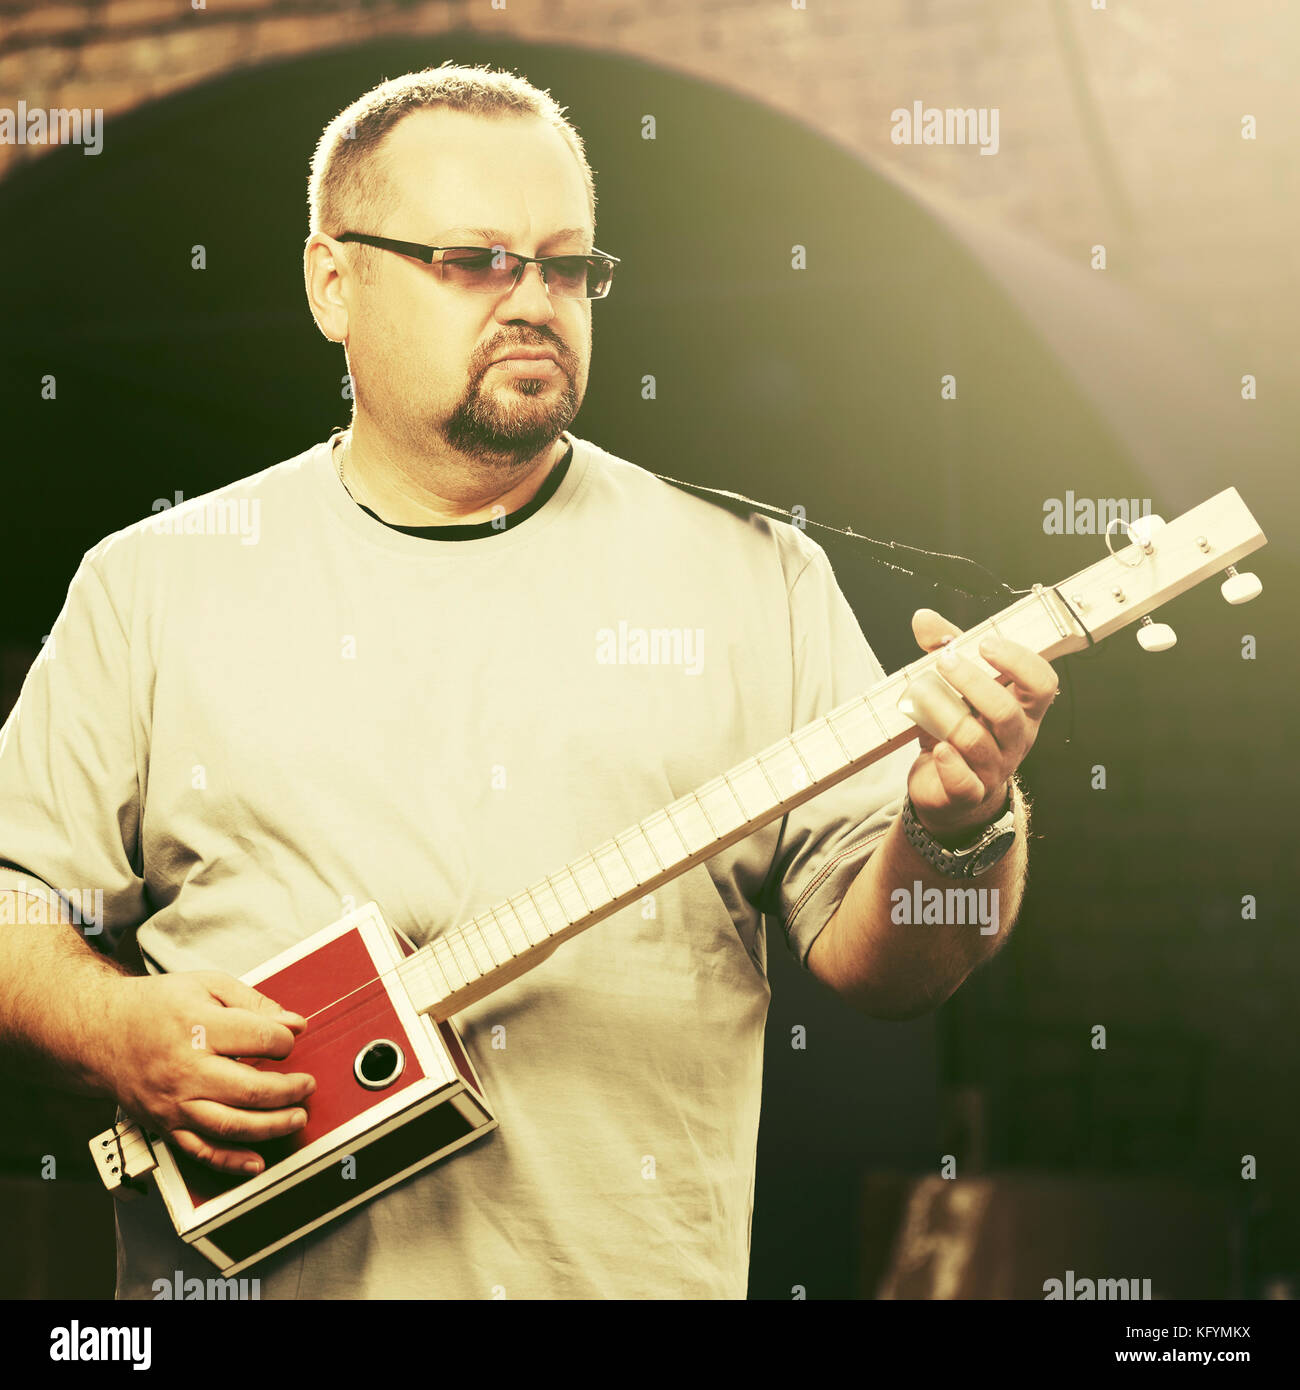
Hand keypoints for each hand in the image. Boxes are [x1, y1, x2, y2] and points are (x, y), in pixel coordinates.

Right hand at [100, 972, 315, 1174]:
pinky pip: (200, 1152)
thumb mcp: (206, 984)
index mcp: (197, 1026)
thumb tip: (293, 1023)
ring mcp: (174, 1102)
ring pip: (230, 1125)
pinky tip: (257, 1162)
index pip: (259, 1038)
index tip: (291, 1038)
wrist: (101, 1033)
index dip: (285, 1040)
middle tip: (307, 1085)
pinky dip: (231, 1162)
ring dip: (272, 1126)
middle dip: (290, 1089)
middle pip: (250, 1088)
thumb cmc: (155, 1006)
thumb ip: (253, 1002)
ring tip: (297, 1117)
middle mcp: (184, 1069)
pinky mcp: (165, 1125)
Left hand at [906, 608, 1057, 843]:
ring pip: (975, 741)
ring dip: (944, 713)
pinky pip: (964, 782)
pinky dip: (950, 764)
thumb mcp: (955, 685)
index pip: (1042, 683)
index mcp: (1022, 709)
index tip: (986, 643)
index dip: (1019, 661)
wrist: (947, 787)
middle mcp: (1015, 739)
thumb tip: (923, 617)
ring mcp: (993, 768)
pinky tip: (937, 748)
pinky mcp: (968, 793)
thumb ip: (944, 648)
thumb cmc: (959, 727)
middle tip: (944, 661)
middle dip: (973, 682)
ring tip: (920, 694)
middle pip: (1005, 711)